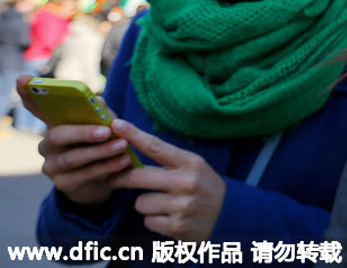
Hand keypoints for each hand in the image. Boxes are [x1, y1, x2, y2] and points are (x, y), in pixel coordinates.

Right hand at [15, 75, 132, 205]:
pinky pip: (85, 175)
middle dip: (83, 132)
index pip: (37, 108)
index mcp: (55, 124)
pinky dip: (106, 167)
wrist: (104, 180)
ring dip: (100, 151)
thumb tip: (97, 102)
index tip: (24, 79)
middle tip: (107, 130)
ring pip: (73, 158)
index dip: (28, 94)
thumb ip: (100, 112)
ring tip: (122, 145)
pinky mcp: (63, 184)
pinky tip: (123, 161)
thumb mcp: (103, 124)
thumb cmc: (102, 144)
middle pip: (58, 135)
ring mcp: (52, 166)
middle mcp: (47, 145)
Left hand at [108, 119, 225, 241]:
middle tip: (112, 179)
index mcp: (191, 162)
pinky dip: (155, 220)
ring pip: (140, 203)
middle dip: (121, 178)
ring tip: (165, 204)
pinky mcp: (177, 226)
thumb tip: (130, 155)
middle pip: (138, 177)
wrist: (228, 215)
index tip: (117, 125)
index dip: (134, 135)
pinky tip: (170, 217)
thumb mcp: (193, 167)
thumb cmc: (204, 186)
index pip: (156, 147)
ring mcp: (182, 205)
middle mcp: (187, 182)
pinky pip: (148, 221)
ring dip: (147, 204)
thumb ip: (167, 162)